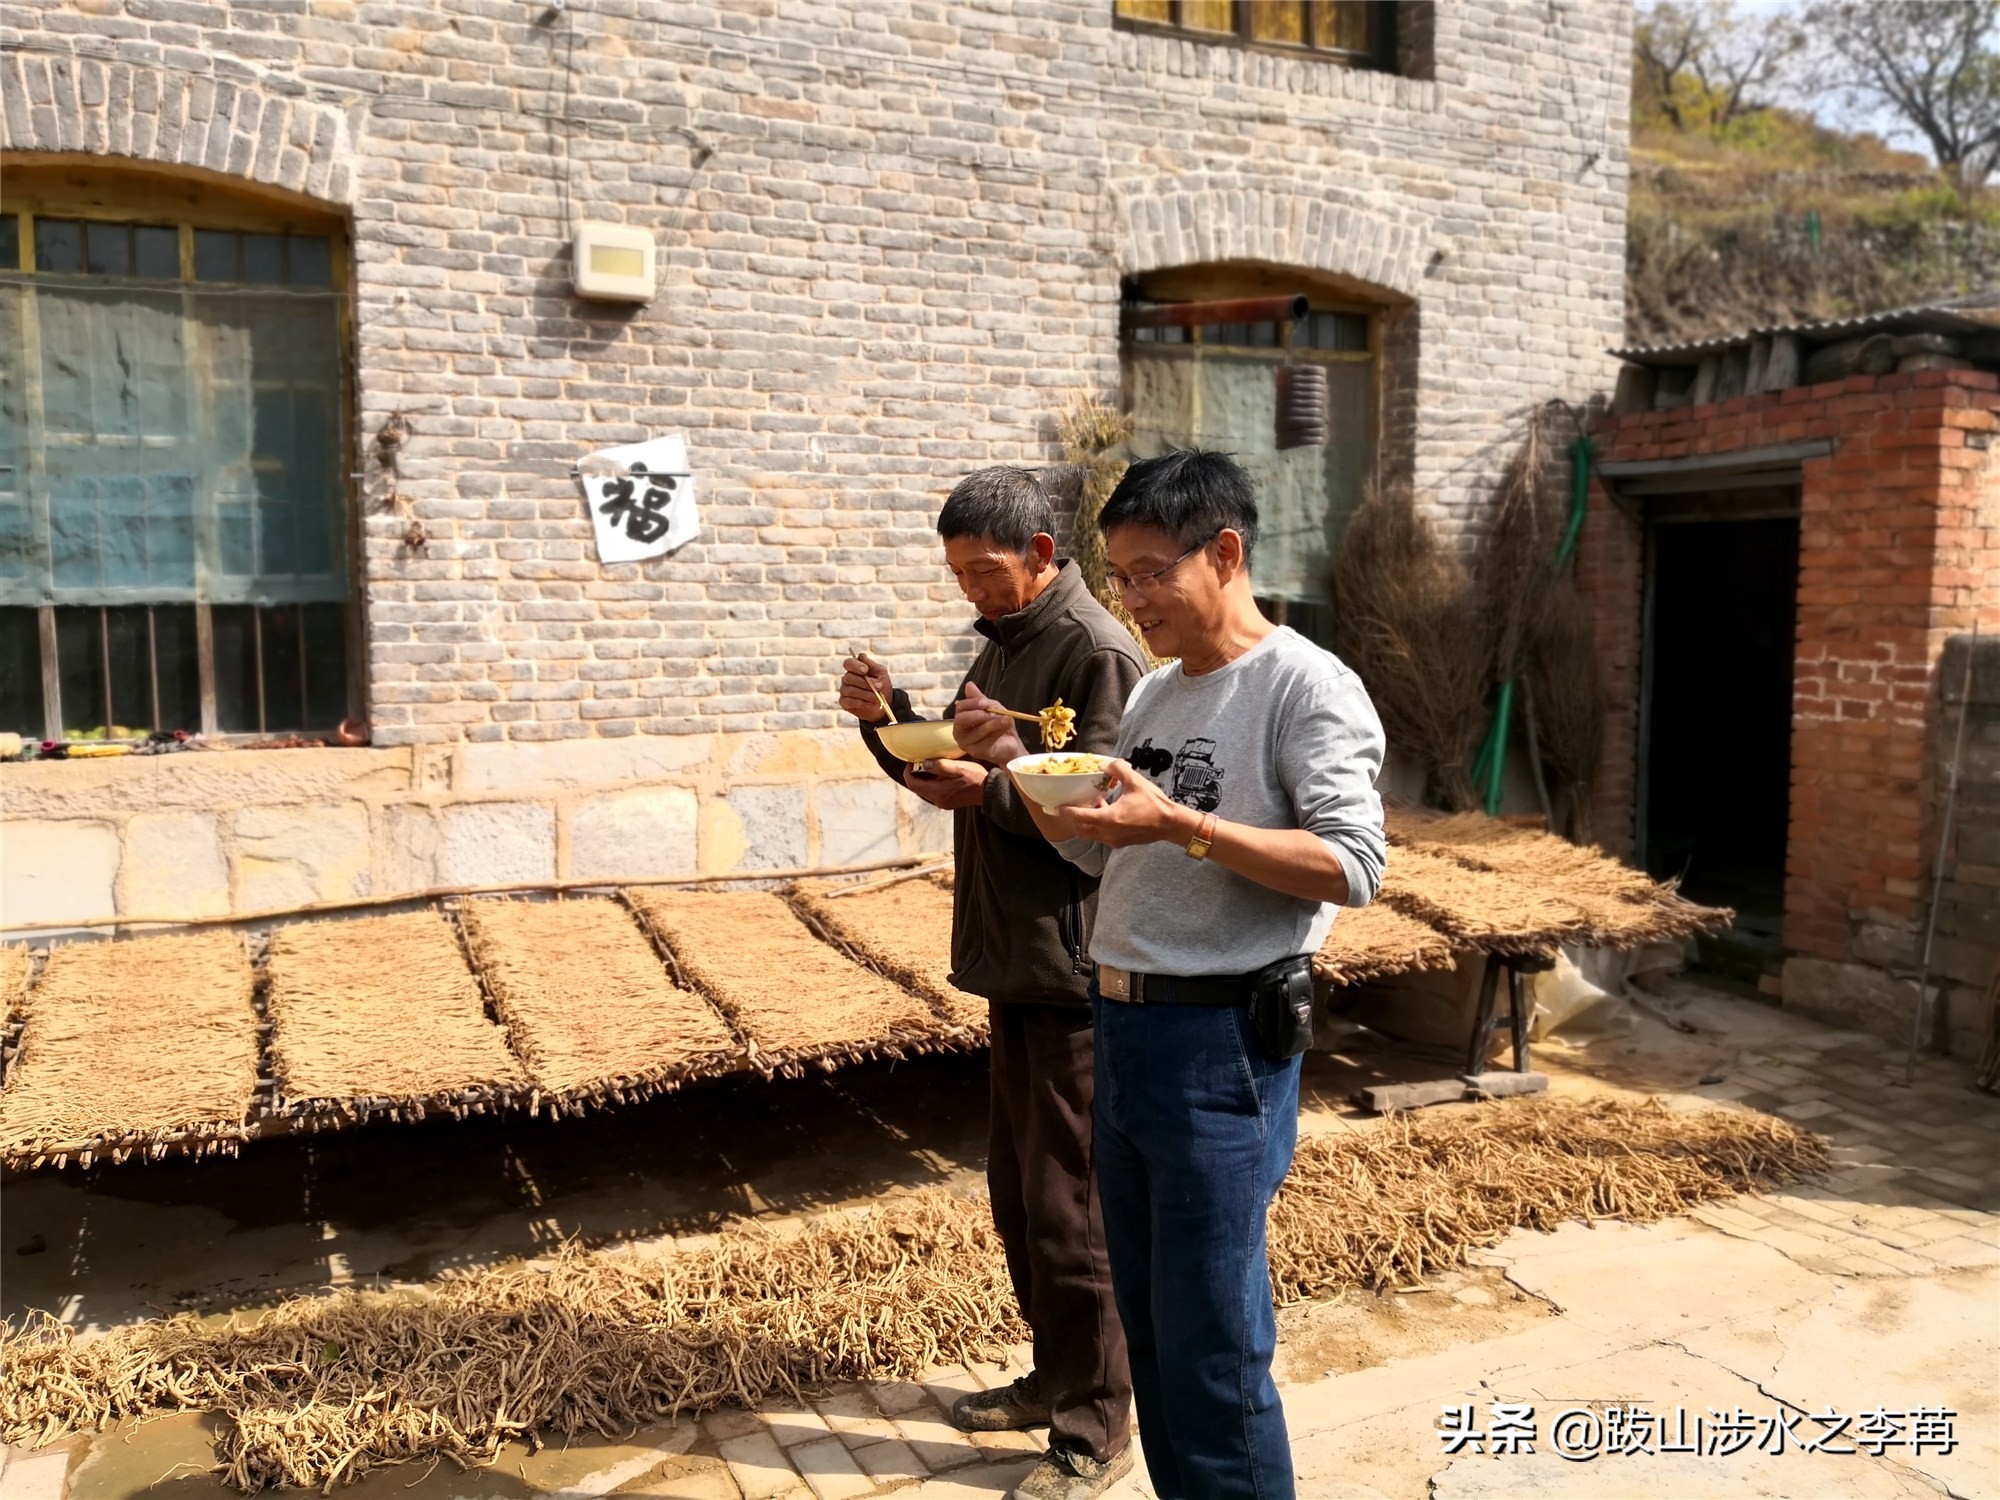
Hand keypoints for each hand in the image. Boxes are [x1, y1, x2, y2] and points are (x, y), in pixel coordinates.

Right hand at [839, 654, 893, 724]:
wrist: (885, 703)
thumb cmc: (881, 685)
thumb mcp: (880, 673)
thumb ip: (871, 665)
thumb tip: (861, 656)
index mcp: (855, 668)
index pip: (848, 663)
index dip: (855, 666)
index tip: (865, 670)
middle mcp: (847, 678)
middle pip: (849, 677)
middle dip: (866, 683)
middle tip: (879, 686)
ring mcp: (844, 690)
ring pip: (850, 690)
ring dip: (866, 694)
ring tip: (877, 697)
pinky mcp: (844, 703)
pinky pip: (849, 701)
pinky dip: (861, 703)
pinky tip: (870, 703)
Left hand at [904, 756, 990, 809]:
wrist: (989, 792)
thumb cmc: (976, 778)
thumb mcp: (959, 768)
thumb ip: (940, 766)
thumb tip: (924, 764)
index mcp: (938, 792)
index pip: (913, 784)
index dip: (909, 772)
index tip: (912, 760)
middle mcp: (937, 800)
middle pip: (917, 787)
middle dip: (916, 774)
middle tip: (921, 761)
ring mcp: (942, 802)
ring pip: (924, 789)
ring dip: (924, 778)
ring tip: (930, 765)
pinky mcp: (947, 802)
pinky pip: (932, 792)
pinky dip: (931, 782)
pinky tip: (939, 774)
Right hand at [952, 681, 1027, 765]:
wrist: (1011, 743)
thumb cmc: (999, 724)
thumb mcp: (992, 707)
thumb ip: (980, 698)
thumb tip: (969, 684)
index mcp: (961, 718)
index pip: (960, 708)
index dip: (972, 703)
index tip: (985, 702)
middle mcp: (959, 731)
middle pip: (961, 720)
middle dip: (977, 715)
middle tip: (991, 713)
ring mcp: (966, 744)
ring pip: (977, 731)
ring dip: (993, 723)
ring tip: (1006, 719)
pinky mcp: (976, 752)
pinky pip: (985, 741)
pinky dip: (996, 733)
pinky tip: (1004, 729)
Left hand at [1065, 760, 1200, 848]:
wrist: (1171, 824)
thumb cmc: (1154, 803)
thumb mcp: (1135, 781)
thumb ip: (1118, 769)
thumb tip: (1106, 764)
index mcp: (1109, 819)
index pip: (1079, 818)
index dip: (1066, 812)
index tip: (1058, 805)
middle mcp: (1108, 833)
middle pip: (1080, 829)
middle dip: (1072, 819)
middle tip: (1068, 807)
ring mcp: (1114, 840)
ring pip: (1090, 834)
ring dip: (1085, 823)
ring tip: (1087, 806)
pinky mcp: (1120, 842)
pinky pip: (1101, 835)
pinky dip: (1096, 825)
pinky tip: (1104, 811)